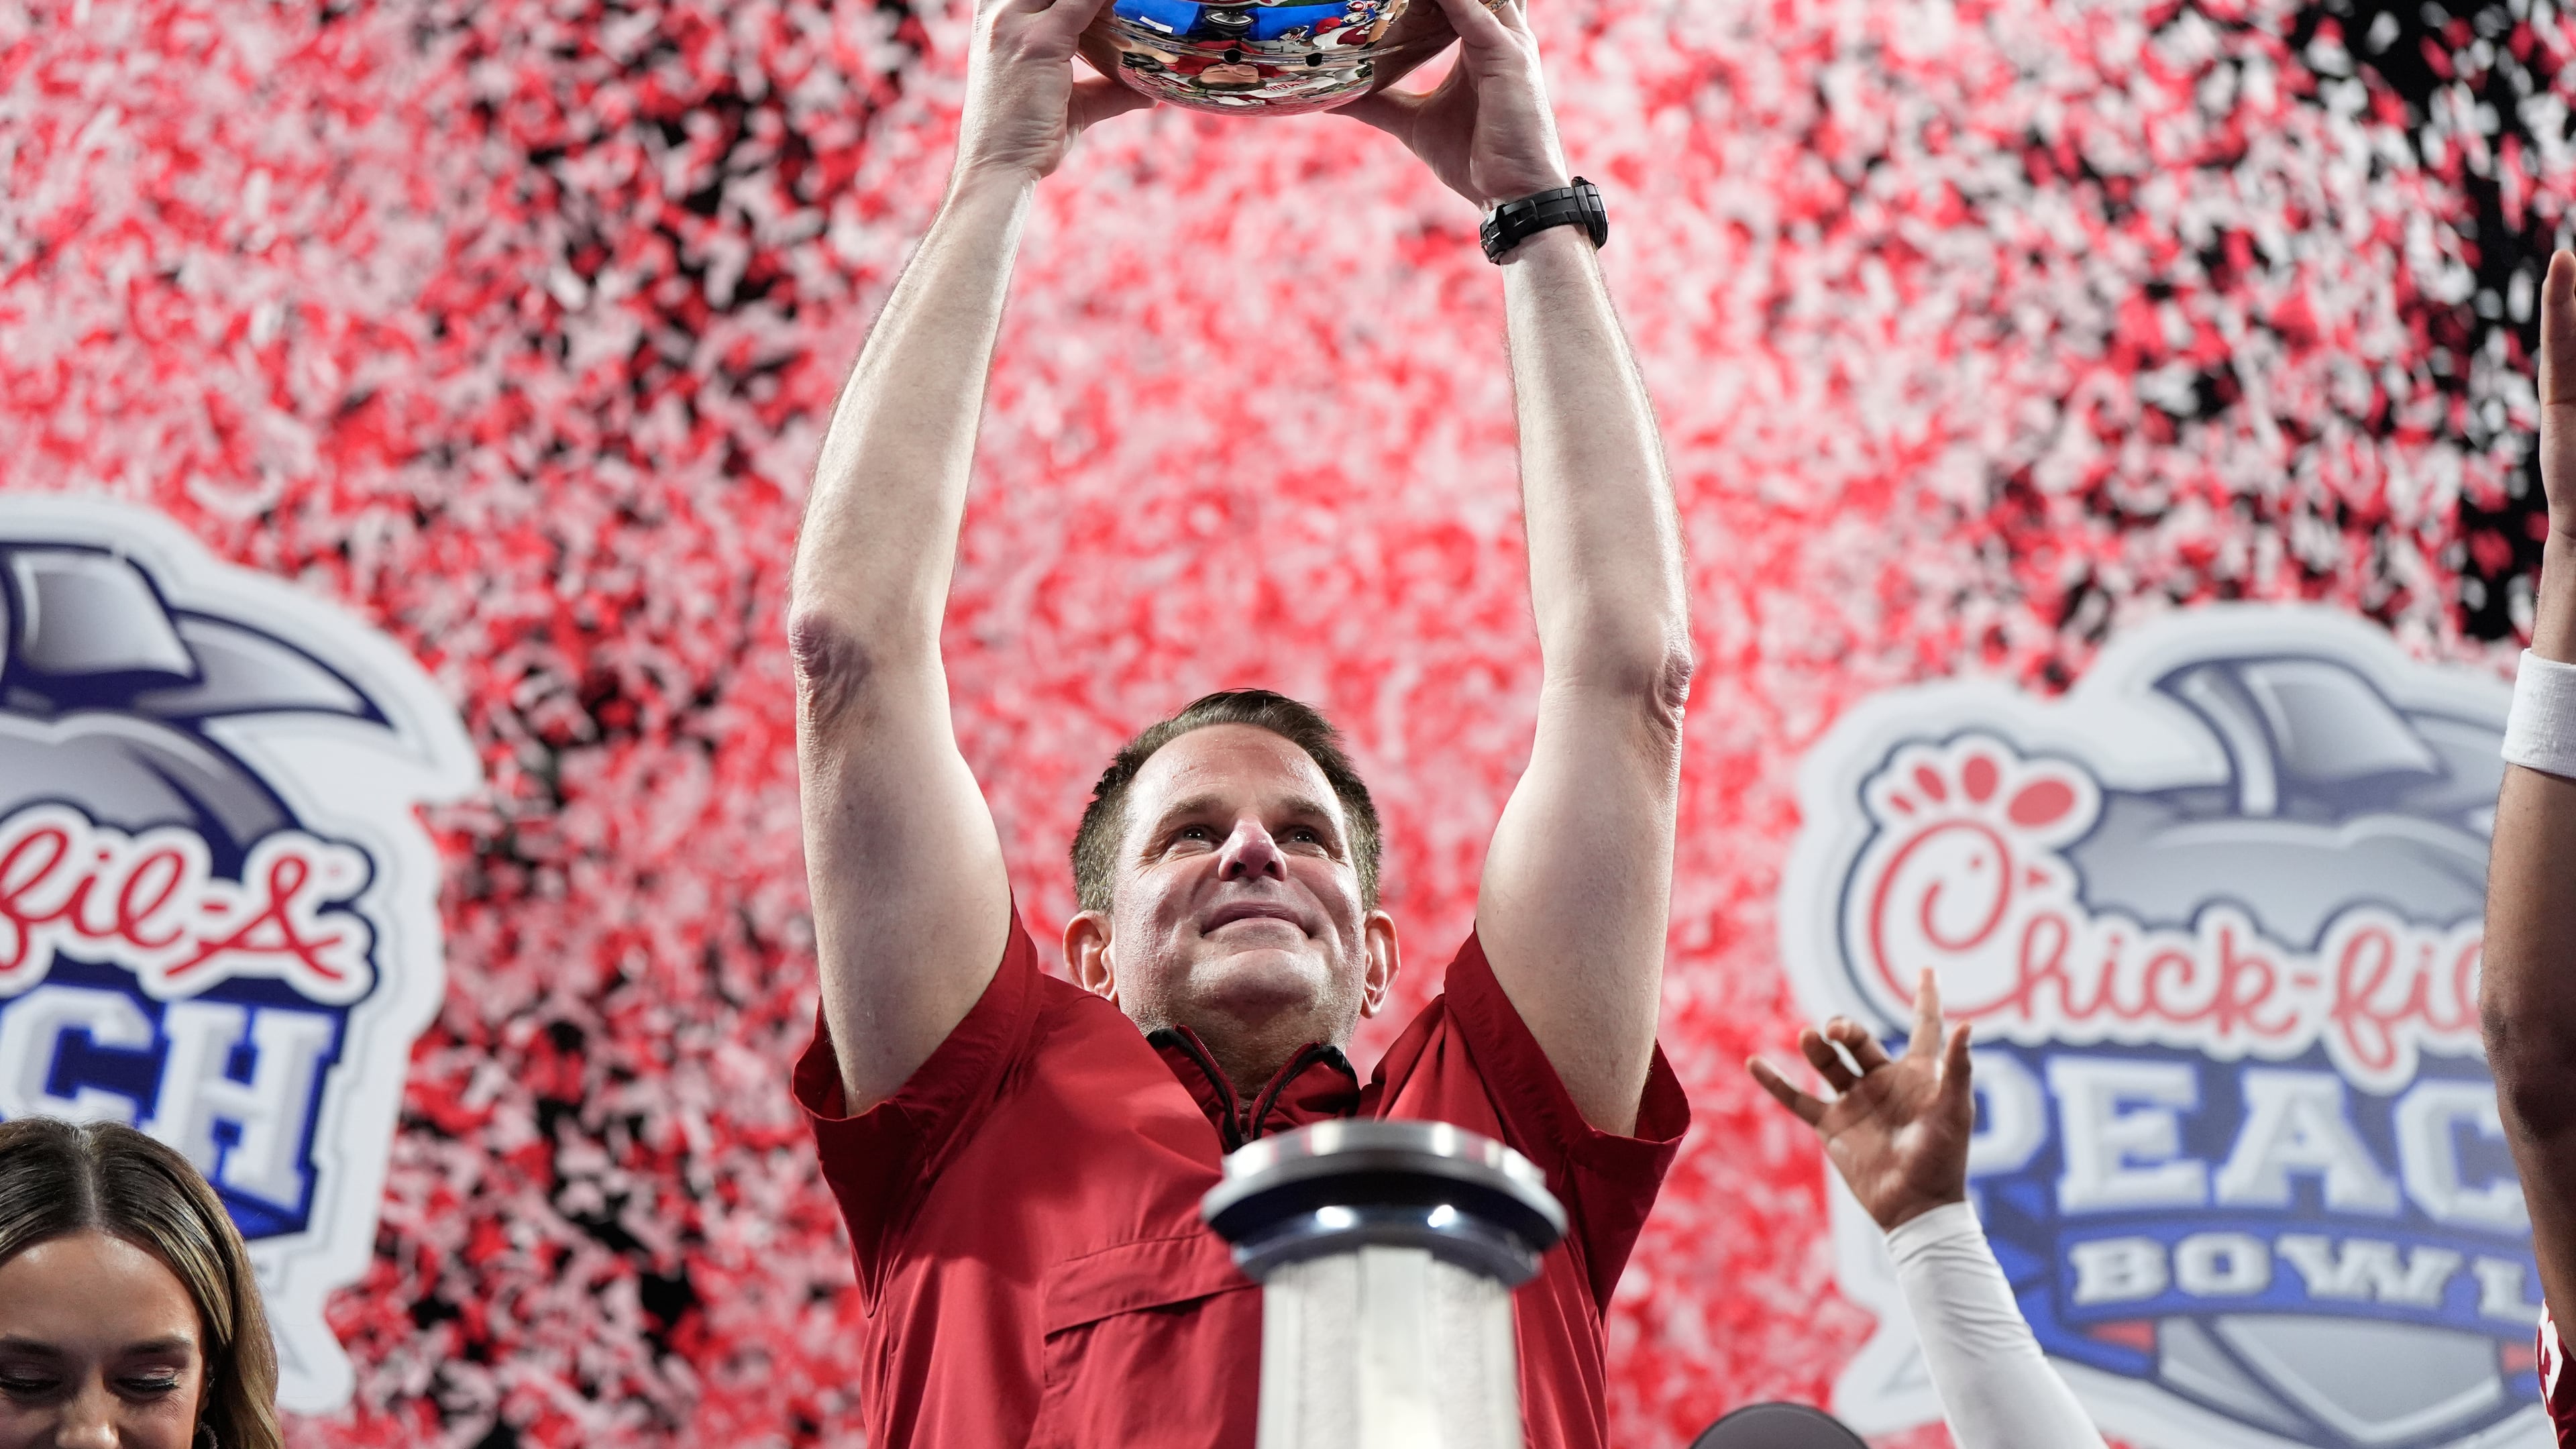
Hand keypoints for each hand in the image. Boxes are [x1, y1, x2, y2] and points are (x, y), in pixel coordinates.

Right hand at [954, 0, 1153, 184]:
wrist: (998, 167)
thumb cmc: (1027, 137)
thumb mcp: (1069, 102)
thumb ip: (1105, 90)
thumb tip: (1146, 92)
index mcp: (997, 17)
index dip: (1081, 2)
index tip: (1107, 10)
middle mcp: (1000, 11)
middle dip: (1091, 1)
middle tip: (1126, 10)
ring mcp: (1016, 23)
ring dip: (1103, 2)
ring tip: (1137, 11)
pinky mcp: (1040, 41)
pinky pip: (1087, 2)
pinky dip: (1110, 3)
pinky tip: (1137, 10)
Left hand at [1339, 0, 1569, 207]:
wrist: (1510, 193)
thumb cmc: (1474, 158)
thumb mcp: (1413, 122)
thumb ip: (1378, 103)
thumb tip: (1331, 100)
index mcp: (1479, 41)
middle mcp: (1496, 31)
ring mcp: (1506, 38)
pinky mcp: (1507, 53)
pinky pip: (1471, 11)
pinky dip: (1447, 0)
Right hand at [1748, 971, 1975, 1231]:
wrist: (1914, 1206)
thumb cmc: (1943, 1158)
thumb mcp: (1953, 1111)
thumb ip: (1957, 1067)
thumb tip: (1967, 1024)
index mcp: (1919, 1074)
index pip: (1923, 1026)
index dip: (1925, 999)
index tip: (1926, 970)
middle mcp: (1884, 1082)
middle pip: (1860, 1041)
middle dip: (1844, 1029)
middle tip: (1834, 1030)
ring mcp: (1855, 1102)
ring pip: (1829, 1063)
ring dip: (1817, 1048)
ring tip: (1809, 1038)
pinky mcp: (1832, 1125)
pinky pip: (1797, 1099)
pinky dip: (1775, 1082)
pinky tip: (1754, 1062)